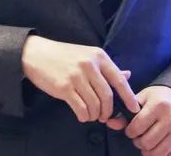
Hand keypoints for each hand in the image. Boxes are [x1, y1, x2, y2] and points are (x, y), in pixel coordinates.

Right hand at [21, 35, 140, 122]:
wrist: (36, 53)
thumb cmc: (63, 55)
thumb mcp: (87, 55)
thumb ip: (107, 67)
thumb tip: (127, 75)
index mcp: (99, 56)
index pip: (119, 79)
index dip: (128, 96)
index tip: (134, 108)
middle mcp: (89, 65)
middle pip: (107, 96)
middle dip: (108, 110)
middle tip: (104, 116)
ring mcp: (76, 76)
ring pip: (94, 104)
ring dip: (95, 114)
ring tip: (91, 115)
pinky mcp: (64, 87)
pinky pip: (80, 108)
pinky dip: (84, 116)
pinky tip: (82, 115)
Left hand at [123, 85, 170, 155]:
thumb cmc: (158, 99)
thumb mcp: (141, 100)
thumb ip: (125, 113)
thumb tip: (109, 123)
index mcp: (159, 105)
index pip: (137, 127)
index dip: (129, 131)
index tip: (131, 129)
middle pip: (146, 142)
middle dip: (138, 142)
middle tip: (139, 136)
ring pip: (156, 153)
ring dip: (147, 150)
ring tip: (147, 141)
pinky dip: (159, 155)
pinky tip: (157, 145)